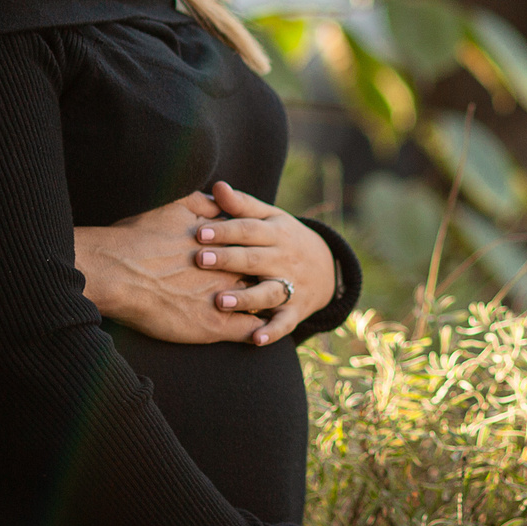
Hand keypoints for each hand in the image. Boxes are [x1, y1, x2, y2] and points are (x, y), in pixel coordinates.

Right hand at [73, 195, 267, 345]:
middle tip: (270, 281)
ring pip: (262, 303)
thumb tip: (220, 196)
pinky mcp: (216, 326)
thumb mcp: (174, 207)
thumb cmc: (138, 238)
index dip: (256, 251)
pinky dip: (258, 333)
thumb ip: (203, 202)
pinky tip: (260, 335)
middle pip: (263, 273)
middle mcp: (231, 268)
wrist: (117, 272)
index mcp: (224, 241)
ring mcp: (226, 297)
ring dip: (267, 305)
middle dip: (267, 277)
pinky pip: (250, 331)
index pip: (254, 246)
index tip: (256, 254)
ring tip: (269, 309)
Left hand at [183, 182, 336, 343]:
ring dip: (246, 298)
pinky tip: (256, 339)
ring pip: (268, 292)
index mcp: (275, 233)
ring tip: (221, 302)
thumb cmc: (283, 238)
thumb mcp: (270, 218)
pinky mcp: (296, 311)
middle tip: (200, 259)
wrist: (327, 268)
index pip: (249, 229)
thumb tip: (217, 186)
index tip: (199, 232)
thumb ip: (242, 205)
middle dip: (228, 259)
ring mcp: (291, 285)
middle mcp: (284, 259)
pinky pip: (284, 322)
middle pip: (255, 258)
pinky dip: (272, 332)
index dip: (225, 230)